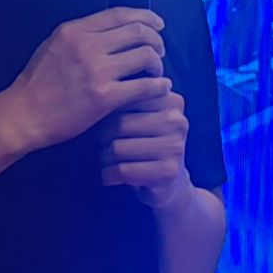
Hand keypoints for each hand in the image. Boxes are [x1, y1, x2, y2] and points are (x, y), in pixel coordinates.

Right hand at [0, 8, 167, 153]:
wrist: (24, 115)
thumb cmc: (37, 84)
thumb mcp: (52, 45)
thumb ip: (80, 35)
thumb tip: (110, 29)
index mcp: (75, 30)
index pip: (120, 14)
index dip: (146, 17)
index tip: (157, 24)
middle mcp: (87, 45)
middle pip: (139, 32)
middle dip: (156, 40)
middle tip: (159, 52)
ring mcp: (96, 71)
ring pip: (146, 56)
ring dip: (157, 64)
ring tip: (156, 73)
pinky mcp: (104, 97)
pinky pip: (144, 86)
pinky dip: (159, 87)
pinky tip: (161, 89)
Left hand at [99, 88, 190, 207]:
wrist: (169, 183)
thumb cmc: (146, 144)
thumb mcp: (142, 118)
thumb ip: (128, 99)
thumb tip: (95, 90)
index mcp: (170, 100)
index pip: (126, 97)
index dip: (107, 112)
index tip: (104, 122)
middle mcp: (176, 121)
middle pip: (119, 123)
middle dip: (101, 137)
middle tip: (100, 146)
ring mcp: (174, 146)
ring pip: (118, 148)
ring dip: (103, 158)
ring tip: (106, 160)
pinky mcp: (168, 171)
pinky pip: (123, 170)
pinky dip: (109, 175)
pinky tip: (110, 176)